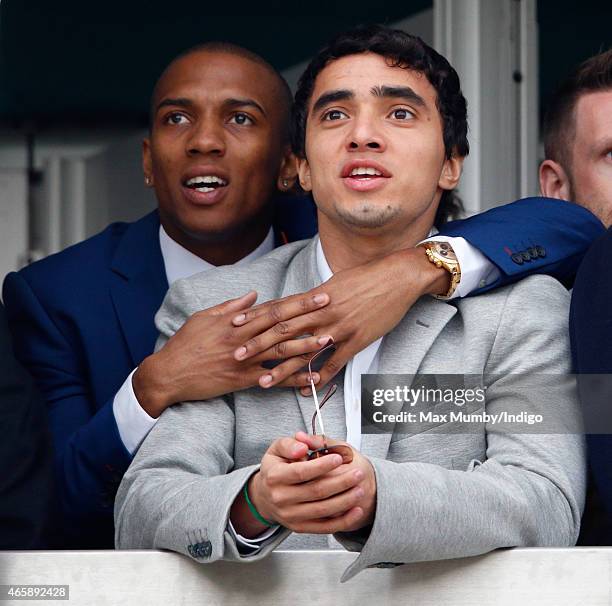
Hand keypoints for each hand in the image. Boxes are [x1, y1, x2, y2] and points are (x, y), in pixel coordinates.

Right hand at [133, 291, 331, 416]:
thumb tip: (253, 294)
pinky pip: (272, 379)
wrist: (169, 374)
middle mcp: (243, 338)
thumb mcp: (204, 317)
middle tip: (331, 307)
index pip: (272, 308)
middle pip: (281, 324)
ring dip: (306, 344)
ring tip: (328, 338)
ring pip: (280, 350)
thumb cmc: (185, 344)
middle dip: (308, 315)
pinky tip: (311, 377)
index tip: (317, 293)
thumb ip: (231, 306)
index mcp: (235, 321)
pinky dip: (293, 379)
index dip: (297, 301)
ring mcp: (244, 360)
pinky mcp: (242, 380)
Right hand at [230, 436, 364, 537]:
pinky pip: (324, 527)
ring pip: (323, 510)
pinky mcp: (300, 527)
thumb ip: (290, 444)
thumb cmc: (275, 469)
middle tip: (357, 473)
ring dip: (345, 500)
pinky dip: (343, 521)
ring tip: (360, 489)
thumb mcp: (276, 449)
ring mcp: (290, 515)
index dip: (322, 465)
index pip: (301, 472)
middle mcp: (280, 498)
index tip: (338, 458)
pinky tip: (356, 511)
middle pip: (316, 491)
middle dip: (341, 482)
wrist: (265, 496)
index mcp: (274, 476)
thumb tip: (303, 446)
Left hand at [231, 246, 448, 391]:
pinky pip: (335, 363)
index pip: (278, 308)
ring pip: (304, 352)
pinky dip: (319, 378)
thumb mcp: (335, 282)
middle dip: (258, 344)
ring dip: (282, 369)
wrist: (398, 277)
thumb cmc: (366, 276)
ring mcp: (339, 328)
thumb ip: (315, 296)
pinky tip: (307, 390)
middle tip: (236, 356)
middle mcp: (323, 312)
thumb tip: (298, 304)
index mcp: (315, 296)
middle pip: (283, 330)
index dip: (255, 317)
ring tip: (263, 382)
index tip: (235, 325)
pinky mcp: (356, 341)